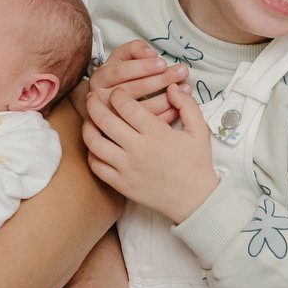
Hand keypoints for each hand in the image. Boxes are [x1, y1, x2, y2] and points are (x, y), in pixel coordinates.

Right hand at [74, 40, 184, 124]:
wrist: (104, 104)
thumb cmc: (119, 76)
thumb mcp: (121, 58)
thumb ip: (134, 50)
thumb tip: (150, 54)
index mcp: (100, 78)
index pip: (121, 71)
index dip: (142, 66)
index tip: (163, 62)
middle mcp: (102, 99)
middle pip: (133, 89)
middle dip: (160, 79)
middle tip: (181, 72)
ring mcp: (113, 118)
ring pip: (142, 109)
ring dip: (167, 98)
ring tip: (186, 88)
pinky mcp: (125, 131)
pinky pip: (148, 124)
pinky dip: (166, 115)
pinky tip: (179, 107)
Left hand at [83, 81, 217, 222]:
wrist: (195, 200)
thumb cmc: (197, 164)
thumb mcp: (199, 130)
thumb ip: (187, 104)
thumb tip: (170, 87)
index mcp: (157, 133)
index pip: (126, 106)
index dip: (117, 95)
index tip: (117, 92)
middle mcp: (138, 149)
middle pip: (105, 120)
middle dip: (94, 104)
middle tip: (92, 97)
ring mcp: (127, 168)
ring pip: (95, 143)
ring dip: (88, 127)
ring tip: (89, 120)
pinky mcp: (121, 184)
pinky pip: (97, 166)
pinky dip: (91, 153)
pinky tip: (95, 145)